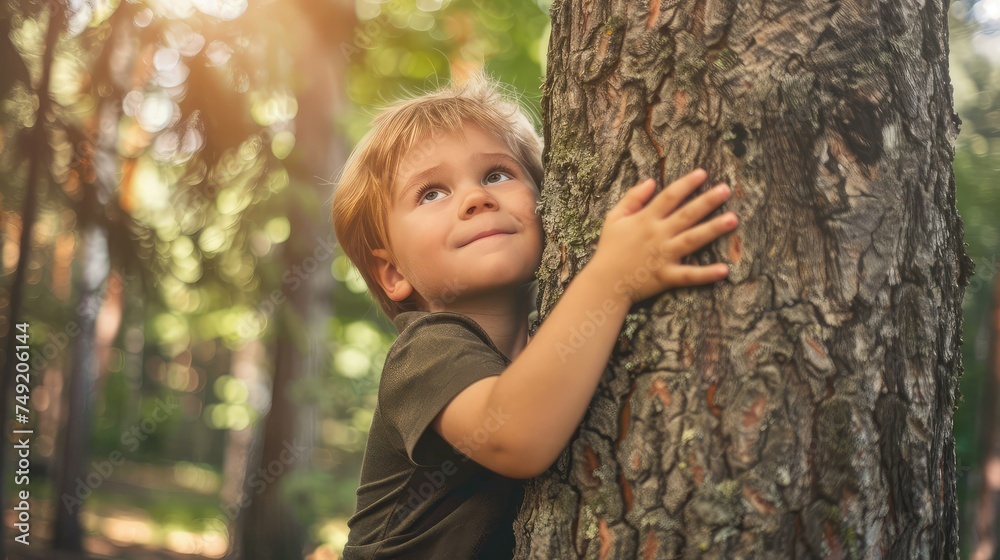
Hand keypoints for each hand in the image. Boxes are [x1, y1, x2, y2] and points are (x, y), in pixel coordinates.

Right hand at [588, 169, 736, 303]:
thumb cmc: (609, 249)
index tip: (703, 173)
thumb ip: (632, 198)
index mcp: (645, 219)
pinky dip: (706, 274)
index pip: (669, 196)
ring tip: (733, 219)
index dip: (686, 184)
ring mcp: (663, 255)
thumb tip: (650, 181)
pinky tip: (724, 270)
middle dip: (707, 201)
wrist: (604, 282)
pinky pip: (689, 275)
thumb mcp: (614, 217)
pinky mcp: (666, 276)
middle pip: (686, 214)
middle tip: (726, 190)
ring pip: (692, 240)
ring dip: (713, 229)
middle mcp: (658, 235)